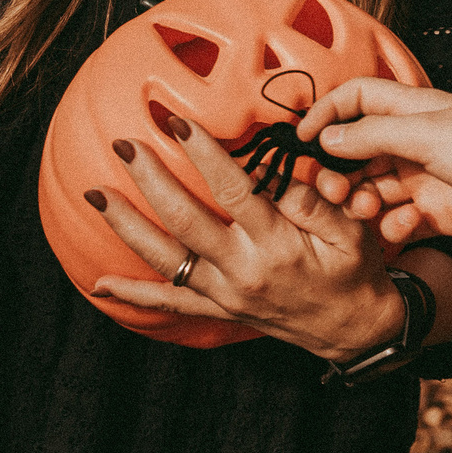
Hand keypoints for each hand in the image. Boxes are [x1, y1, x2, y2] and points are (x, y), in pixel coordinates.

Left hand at [89, 118, 405, 362]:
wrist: (354, 330)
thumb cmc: (354, 271)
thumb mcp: (352, 232)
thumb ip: (314, 202)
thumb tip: (279, 173)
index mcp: (277, 244)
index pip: (234, 191)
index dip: (204, 154)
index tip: (178, 122)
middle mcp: (243, 271)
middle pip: (185, 221)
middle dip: (150, 179)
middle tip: (123, 144)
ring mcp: (226, 294)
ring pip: (166, 259)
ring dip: (127, 226)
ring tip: (96, 194)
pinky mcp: (220, 310)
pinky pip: (170, 303)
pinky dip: (133, 294)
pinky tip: (99, 284)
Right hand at [296, 80, 451, 247]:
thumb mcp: (426, 134)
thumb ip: (372, 135)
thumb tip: (325, 139)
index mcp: (412, 108)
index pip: (355, 98)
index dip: (326, 114)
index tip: (301, 141)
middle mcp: (413, 140)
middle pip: (356, 149)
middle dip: (337, 170)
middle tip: (329, 192)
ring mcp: (423, 176)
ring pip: (371, 186)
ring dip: (361, 200)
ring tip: (365, 210)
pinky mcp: (434, 211)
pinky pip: (395, 217)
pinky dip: (392, 223)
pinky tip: (405, 226)